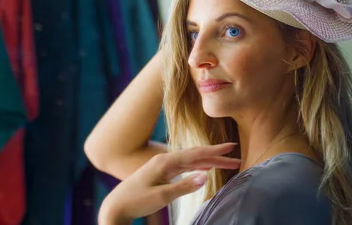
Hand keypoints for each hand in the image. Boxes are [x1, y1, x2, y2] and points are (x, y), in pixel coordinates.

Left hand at [98, 143, 239, 224]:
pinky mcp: (161, 173)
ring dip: (208, 161)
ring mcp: (163, 166)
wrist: (116, 205)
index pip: (196, 154)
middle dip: (215, 156)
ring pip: (191, 161)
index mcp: (165, 162)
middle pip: (195, 155)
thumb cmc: (137, 200)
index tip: (231, 146)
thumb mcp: (161, 196)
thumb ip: (184, 186)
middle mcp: (165, 160)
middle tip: (235, 156)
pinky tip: (204, 169)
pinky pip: (184, 167)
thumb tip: (206, 177)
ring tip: (225, 163)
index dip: (215, 151)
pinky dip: (197, 166)